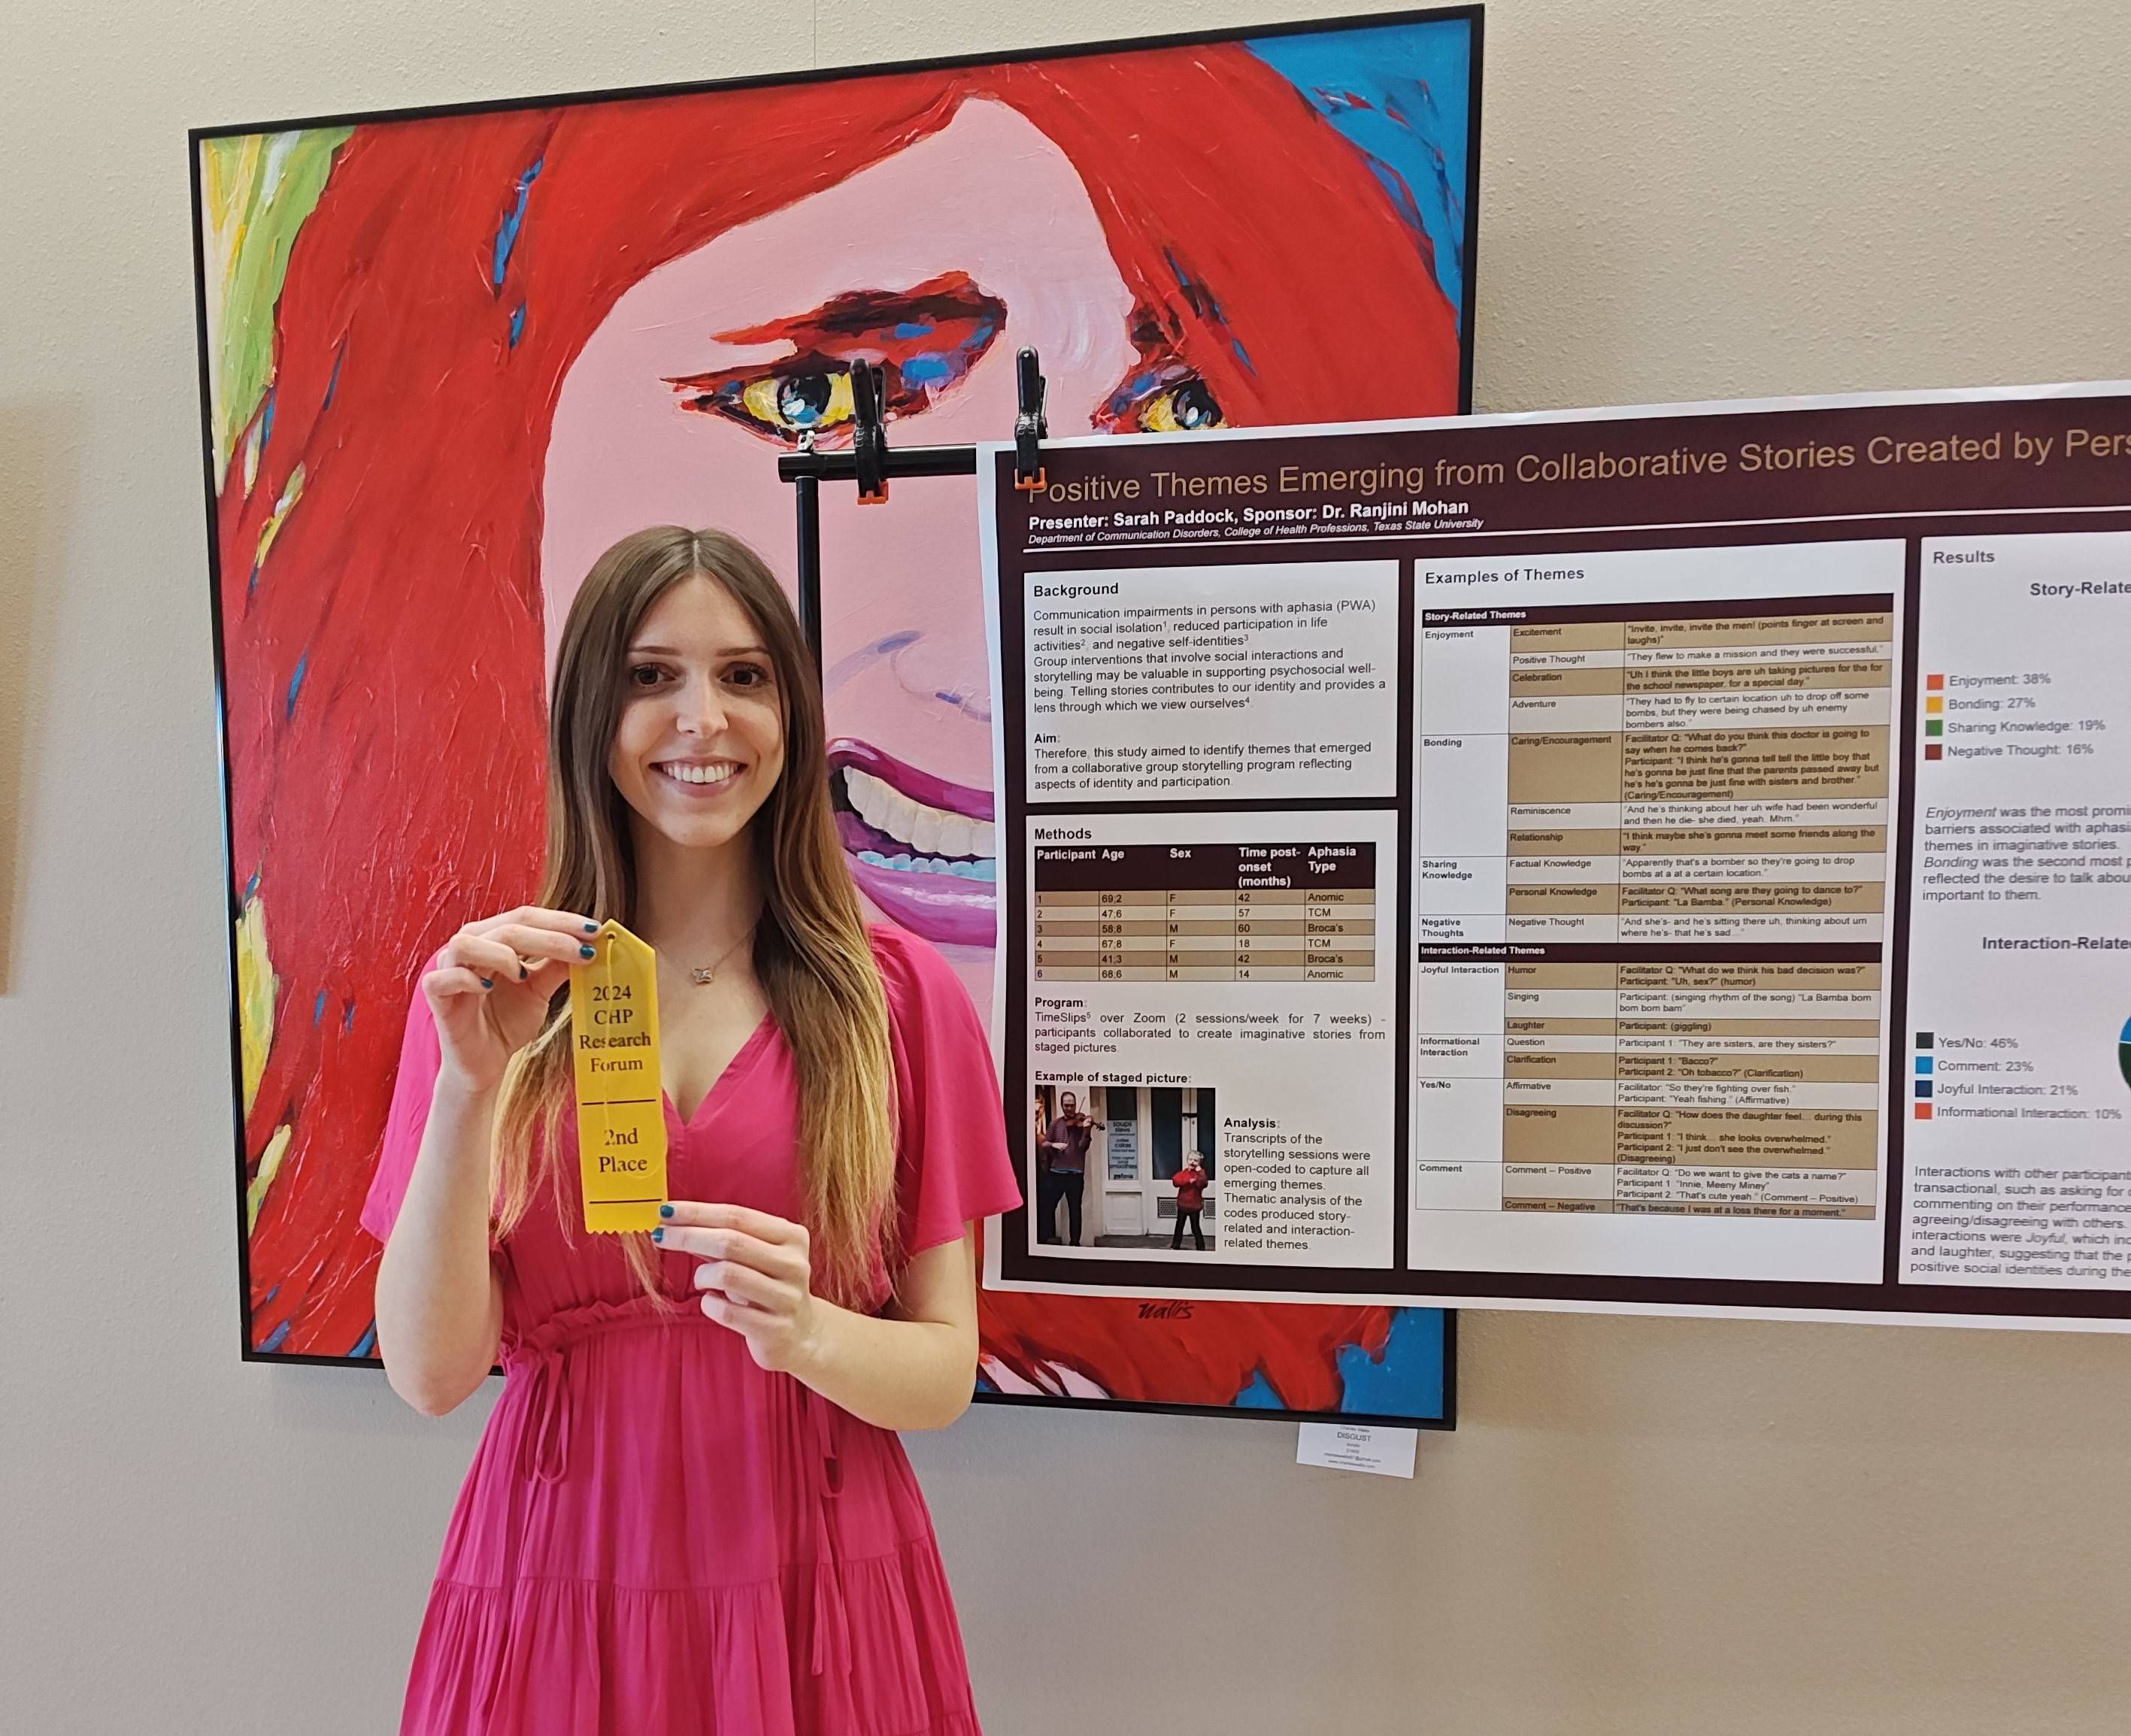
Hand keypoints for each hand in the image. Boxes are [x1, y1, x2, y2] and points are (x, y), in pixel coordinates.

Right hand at [424, 906, 601, 1091]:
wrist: (484, 1063)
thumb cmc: (506, 1020)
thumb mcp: (539, 990)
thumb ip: (557, 966)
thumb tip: (588, 945)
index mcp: (492, 938)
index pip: (526, 917)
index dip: (560, 921)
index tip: (595, 930)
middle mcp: (468, 946)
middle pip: (507, 926)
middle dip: (550, 936)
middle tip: (583, 950)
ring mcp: (447, 969)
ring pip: (466, 942)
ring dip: (502, 954)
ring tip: (524, 974)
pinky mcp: (435, 996)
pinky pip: (443, 978)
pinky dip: (467, 979)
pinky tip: (488, 989)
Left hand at [654, 1203, 822, 1374]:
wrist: (801, 1334)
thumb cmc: (767, 1286)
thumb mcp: (753, 1257)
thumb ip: (721, 1238)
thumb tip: (674, 1220)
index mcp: (791, 1237)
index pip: (737, 1216)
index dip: (697, 1212)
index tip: (666, 1211)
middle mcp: (793, 1264)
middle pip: (730, 1242)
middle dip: (688, 1236)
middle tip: (660, 1236)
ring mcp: (787, 1298)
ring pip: (728, 1275)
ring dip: (701, 1275)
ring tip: (700, 1279)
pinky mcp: (776, 1329)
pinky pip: (727, 1312)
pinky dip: (709, 1304)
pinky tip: (711, 1302)